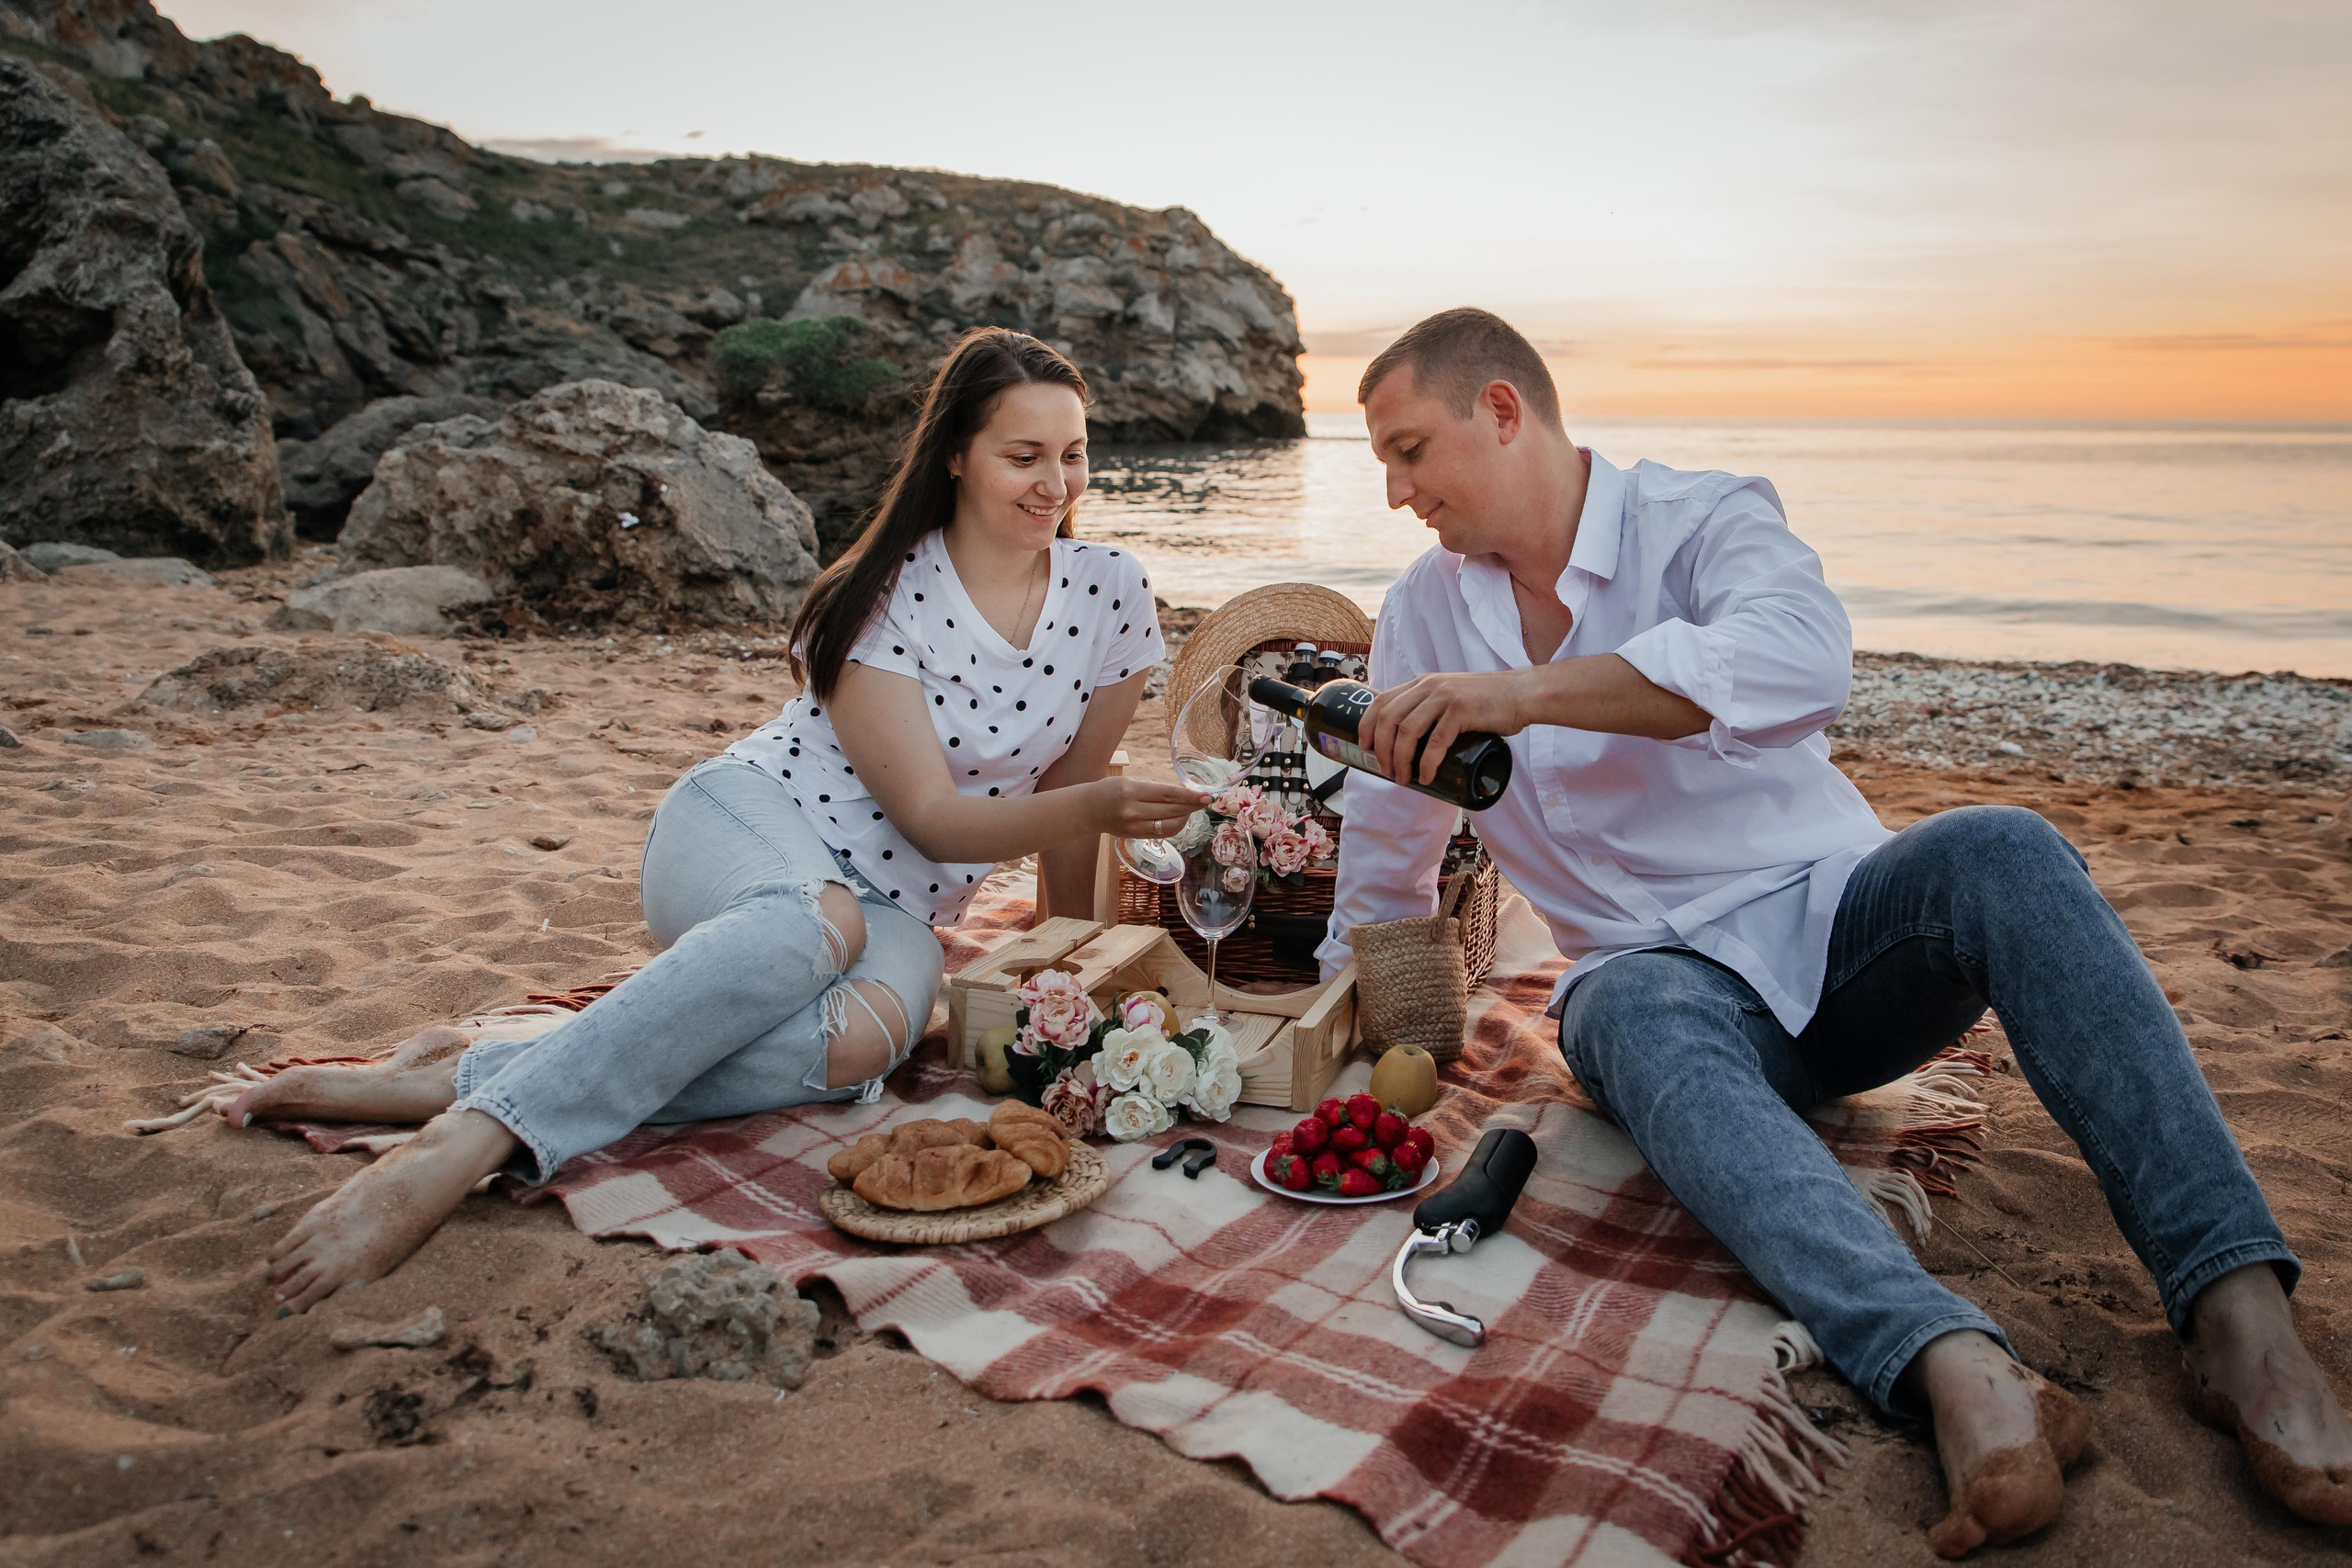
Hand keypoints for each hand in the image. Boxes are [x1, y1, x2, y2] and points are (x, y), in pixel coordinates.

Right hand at [1087, 776, 1209, 838]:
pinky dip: (1174, 826)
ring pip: (1170, 825)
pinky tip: (1179, 818)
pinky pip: (1162, 834)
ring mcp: (1134, 827)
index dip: (1189, 796)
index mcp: (1132, 792)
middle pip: (1171, 811)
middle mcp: (1133, 811)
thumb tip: (1182, 791)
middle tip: (1205, 801)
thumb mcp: (1129, 782)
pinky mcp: (1135, 837)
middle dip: (1192, 806)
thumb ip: (1153, 789)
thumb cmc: (1109, 790)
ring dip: (1185, 817)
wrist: (1087, 810)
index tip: (1206, 795)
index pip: (1167, 794)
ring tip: (1191, 809)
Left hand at [1363, 670, 1532, 785]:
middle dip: (1382, 749)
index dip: (1366, 725)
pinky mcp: (1462, 711)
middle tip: (1386, 772)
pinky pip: (1436, 741)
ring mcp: (1445, 697)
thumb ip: (1432, 708)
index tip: (1365, 748)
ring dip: (1400, 759)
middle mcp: (1429, 686)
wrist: (1522, 694)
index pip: (1381, 701)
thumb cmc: (1487, 702)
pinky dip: (1427, 763)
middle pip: (1389, 718)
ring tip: (1402, 779)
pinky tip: (1426, 777)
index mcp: (1422, 683)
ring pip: (1408, 731)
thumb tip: (1412, 742)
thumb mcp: (1451, 697)